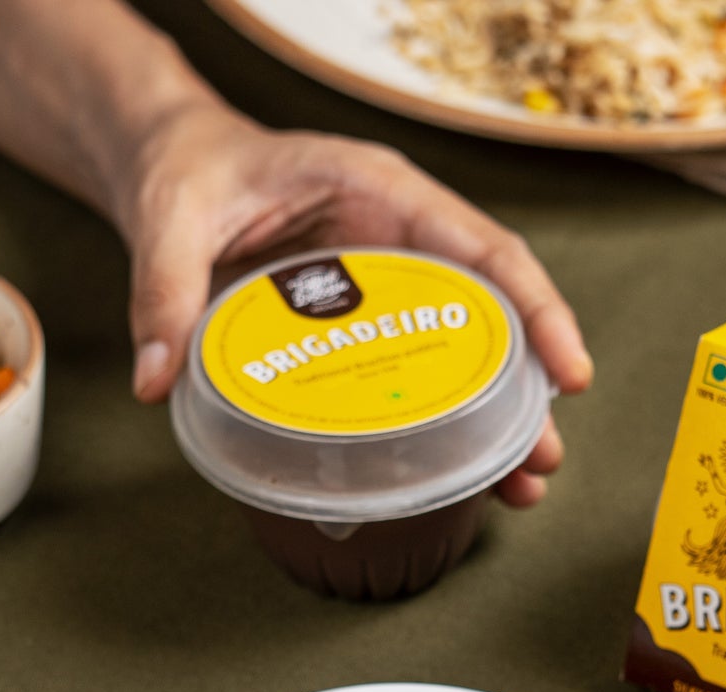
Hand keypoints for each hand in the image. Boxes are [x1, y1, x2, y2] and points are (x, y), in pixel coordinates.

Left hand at [120, 103, 591, 505]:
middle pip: (490, 316)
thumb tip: (157, 379)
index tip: (568, 372)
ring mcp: (392, 287)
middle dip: (526, 391)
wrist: (179, 169)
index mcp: (381, 193)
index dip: (535, 311)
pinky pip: (421, 373)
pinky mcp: (370, 326)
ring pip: (464, 355)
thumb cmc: (192, 174)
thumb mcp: (172, 214)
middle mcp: (403, 242)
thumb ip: (164, 286)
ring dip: (496, 422)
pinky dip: (445, 425)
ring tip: (521, 487)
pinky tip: (458, 478)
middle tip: (544, 460)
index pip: (484, 249)